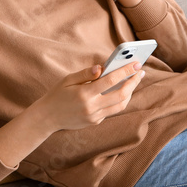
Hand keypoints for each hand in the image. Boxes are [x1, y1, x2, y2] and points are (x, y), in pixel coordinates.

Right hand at [31, 60, 145, 133]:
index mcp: (84, 94)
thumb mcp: (67, 80)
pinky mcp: (95, 122)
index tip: (136, 64)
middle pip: (121, 95)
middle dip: (133, 82)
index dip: (125, 72)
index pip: (110, 81)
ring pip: (120, 105)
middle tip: (140, 72)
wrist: (46, 118)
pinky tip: (120, 91)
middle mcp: (91, 107)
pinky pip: (111, 110)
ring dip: (130, 93)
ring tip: (133, 81)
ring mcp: (94, 117)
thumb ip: (85, 73)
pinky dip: (118, 100)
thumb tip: (102, 67)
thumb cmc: (57, 95)